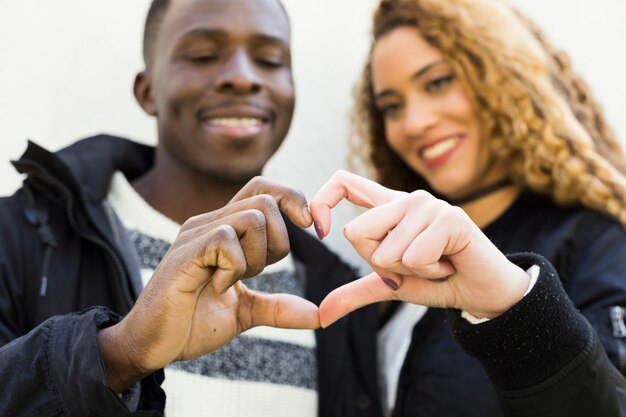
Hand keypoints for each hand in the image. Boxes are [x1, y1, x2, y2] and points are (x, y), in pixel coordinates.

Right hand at [98, 177, 317, 391]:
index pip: (264, 188)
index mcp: (224, 229)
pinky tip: (217, 287)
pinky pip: (226, 240)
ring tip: (231, 281)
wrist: (151, 345)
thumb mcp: (244, 313)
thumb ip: (278, 307)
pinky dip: (234, 268)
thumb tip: (318, 315)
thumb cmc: (191, 323)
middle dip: (278, 243)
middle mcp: (209, 223)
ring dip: (257, 257)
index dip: (293, 199)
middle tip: (255, 274)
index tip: (312, 229)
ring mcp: (196, 235)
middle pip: (266, 201)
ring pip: (253, 217)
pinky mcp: (185, 253)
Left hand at [310, 171, 529, 327]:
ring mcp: (427, 204)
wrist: (482, 293)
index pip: (342, 183)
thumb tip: (322, 313)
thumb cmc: (437, 282)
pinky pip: (414, 255)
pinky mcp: (449, 217)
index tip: (319, 230)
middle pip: (356, 233)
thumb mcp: (390, 286)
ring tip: (435, 264)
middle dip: (380, 265)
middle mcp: (404, 199)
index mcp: (387, 208)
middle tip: (413, 264)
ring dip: (410, 271)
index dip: (322, 201)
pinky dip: (428, 272)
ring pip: (385, 250)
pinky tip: (448, 264)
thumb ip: (355, 292)